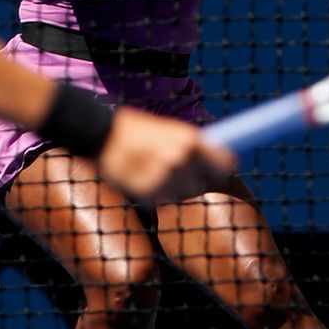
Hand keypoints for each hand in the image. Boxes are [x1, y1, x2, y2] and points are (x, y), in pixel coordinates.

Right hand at [97, 109, 236, 202]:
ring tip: (153, 172)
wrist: (102, 135)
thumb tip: (211, 157)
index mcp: (191, 141)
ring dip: (171, 188)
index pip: (225, 163)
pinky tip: (141, 178)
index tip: (217, 173)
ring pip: (181, 194)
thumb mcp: (168, 128)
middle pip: (201, 184)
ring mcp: (166, 178)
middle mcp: (182, 160)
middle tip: (172, 171)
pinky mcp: (150, 192)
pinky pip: (161, 200)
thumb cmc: (135, 129)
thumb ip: (189, 145)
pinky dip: (154, 194)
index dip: (221, 169)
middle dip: (190, 180)